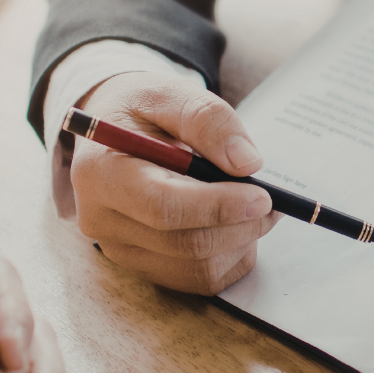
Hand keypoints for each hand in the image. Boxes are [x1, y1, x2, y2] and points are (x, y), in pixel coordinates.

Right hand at [71, 72, 279, 293]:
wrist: (113, 132)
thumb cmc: (141, 109)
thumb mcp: (169, 92)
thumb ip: (207, 118)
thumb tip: (247, 163)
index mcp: (101, 174)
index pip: (163, 207)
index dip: (219, 207)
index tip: (263, 196)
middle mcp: (102, 221)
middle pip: (185, 244)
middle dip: (241, 225)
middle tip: (272, 199)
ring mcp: (120, 250)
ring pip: (198, 268)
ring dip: (241, 241)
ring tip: (253, 206)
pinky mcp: (142, 266)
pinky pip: (199, 280)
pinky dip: (231, 256)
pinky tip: (236, 225)